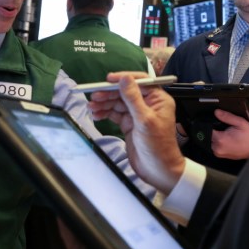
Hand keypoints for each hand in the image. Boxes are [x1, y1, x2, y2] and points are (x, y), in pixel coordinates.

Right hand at [89, 72, 184, 194]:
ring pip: (118, 103)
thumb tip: (125, 78)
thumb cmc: (157, 145)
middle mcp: (148, 104)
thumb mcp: (144, 120)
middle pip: (125, 92)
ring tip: (91, 107)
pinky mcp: (129, 124)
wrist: (158, 170)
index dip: (123, 79)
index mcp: (158, 99)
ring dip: (104, 104)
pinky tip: (96, 114)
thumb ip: (133, 98)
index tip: (108, 79)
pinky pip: (115, 114)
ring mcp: (137, 114)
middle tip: (93, 96)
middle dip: (109, 94)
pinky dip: (105, 113)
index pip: (140, 82)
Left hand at [210, 109, 248, 159]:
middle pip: (207, 135)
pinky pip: (213, 146)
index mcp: (221, 139)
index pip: (207, 129)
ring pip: (209, 140)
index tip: (215, 121)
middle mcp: (217, 147)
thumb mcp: (240, 123)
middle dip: (212, 130)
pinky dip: (216, 141)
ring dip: (214, 136)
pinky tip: (225, 138)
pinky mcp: (220, 155)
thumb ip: (227, 117)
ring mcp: (218, 152)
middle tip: (222, 127)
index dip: (209, 123)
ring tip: (225, 133)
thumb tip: (217, 112)